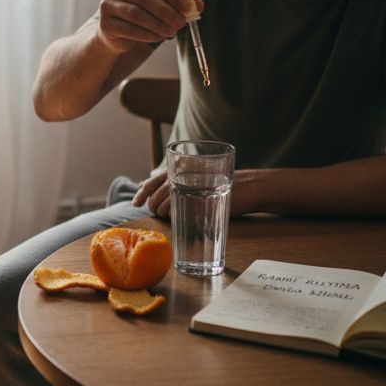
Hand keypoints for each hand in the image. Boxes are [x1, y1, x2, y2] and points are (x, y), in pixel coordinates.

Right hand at [95, 0, 202, 53]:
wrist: (116, 32)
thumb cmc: (142, 14)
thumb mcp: (162, 5)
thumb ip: (180, 3)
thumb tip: (198, 5)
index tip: (189, 8)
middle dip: (166, 11)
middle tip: (181, 23)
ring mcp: (107, 4)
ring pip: (136, 14)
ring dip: (158, 25)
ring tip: (171, 32)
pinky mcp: (105, 24)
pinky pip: (129, 29)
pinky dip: (147, 35)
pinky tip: (158, 37)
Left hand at [135, 167, 254, 219]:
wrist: (248, 187)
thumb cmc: (221, 182)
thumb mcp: (198, 175)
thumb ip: (179, 177)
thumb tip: (154, 185)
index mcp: (183, 166)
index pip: (154, 179)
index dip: (142, 192)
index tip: (136, 202)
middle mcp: (185, 175)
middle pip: (156, 194)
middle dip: (152, 205)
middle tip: (155, 212)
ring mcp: (192, 190)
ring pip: (165, 204)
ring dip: (161, 213)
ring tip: (167, 215)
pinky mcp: (200, 203)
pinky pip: (180, 213)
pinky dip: (175, 217)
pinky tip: (177, 218)